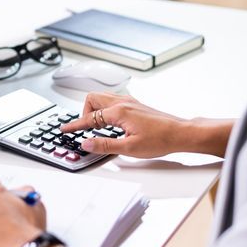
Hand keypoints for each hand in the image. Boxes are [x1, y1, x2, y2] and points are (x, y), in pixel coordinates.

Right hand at [60, 92, 191, 158]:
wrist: (181, 133)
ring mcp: (130, 102)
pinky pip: (112, 101)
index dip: (75, 125)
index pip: (89, 117)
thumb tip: (87, 144)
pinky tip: (109, 123)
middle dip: (83, 112)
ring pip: (102, 98)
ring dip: (94, 110)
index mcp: (119, 112)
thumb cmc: (161, 139)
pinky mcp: (135, 105)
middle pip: (92, 99)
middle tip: (82, 128)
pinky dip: (104, 110)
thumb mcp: (130, 148)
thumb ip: (105, 145)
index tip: (65, 129)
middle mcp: (123, 102)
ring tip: (93, 126)